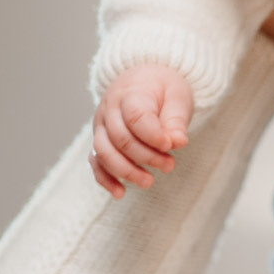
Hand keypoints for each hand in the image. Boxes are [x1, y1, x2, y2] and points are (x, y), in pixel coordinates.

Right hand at [91, 64, 192, 197]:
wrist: (143, 79)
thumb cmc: (162, 89)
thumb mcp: (177, 97)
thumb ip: (177, 120)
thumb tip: (177, 142)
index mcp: (130, 93)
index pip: (135, 117)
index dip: (153, 135)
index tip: (170, 145)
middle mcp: (109, 109)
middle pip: (121, 139)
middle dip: (146, 157)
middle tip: (170, 165)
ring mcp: (101, 126)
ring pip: (104, 153)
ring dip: (126, 171)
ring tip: (149, 182)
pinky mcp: (99, 140)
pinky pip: (95, 161)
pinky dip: (105, 179)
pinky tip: (120, 193)